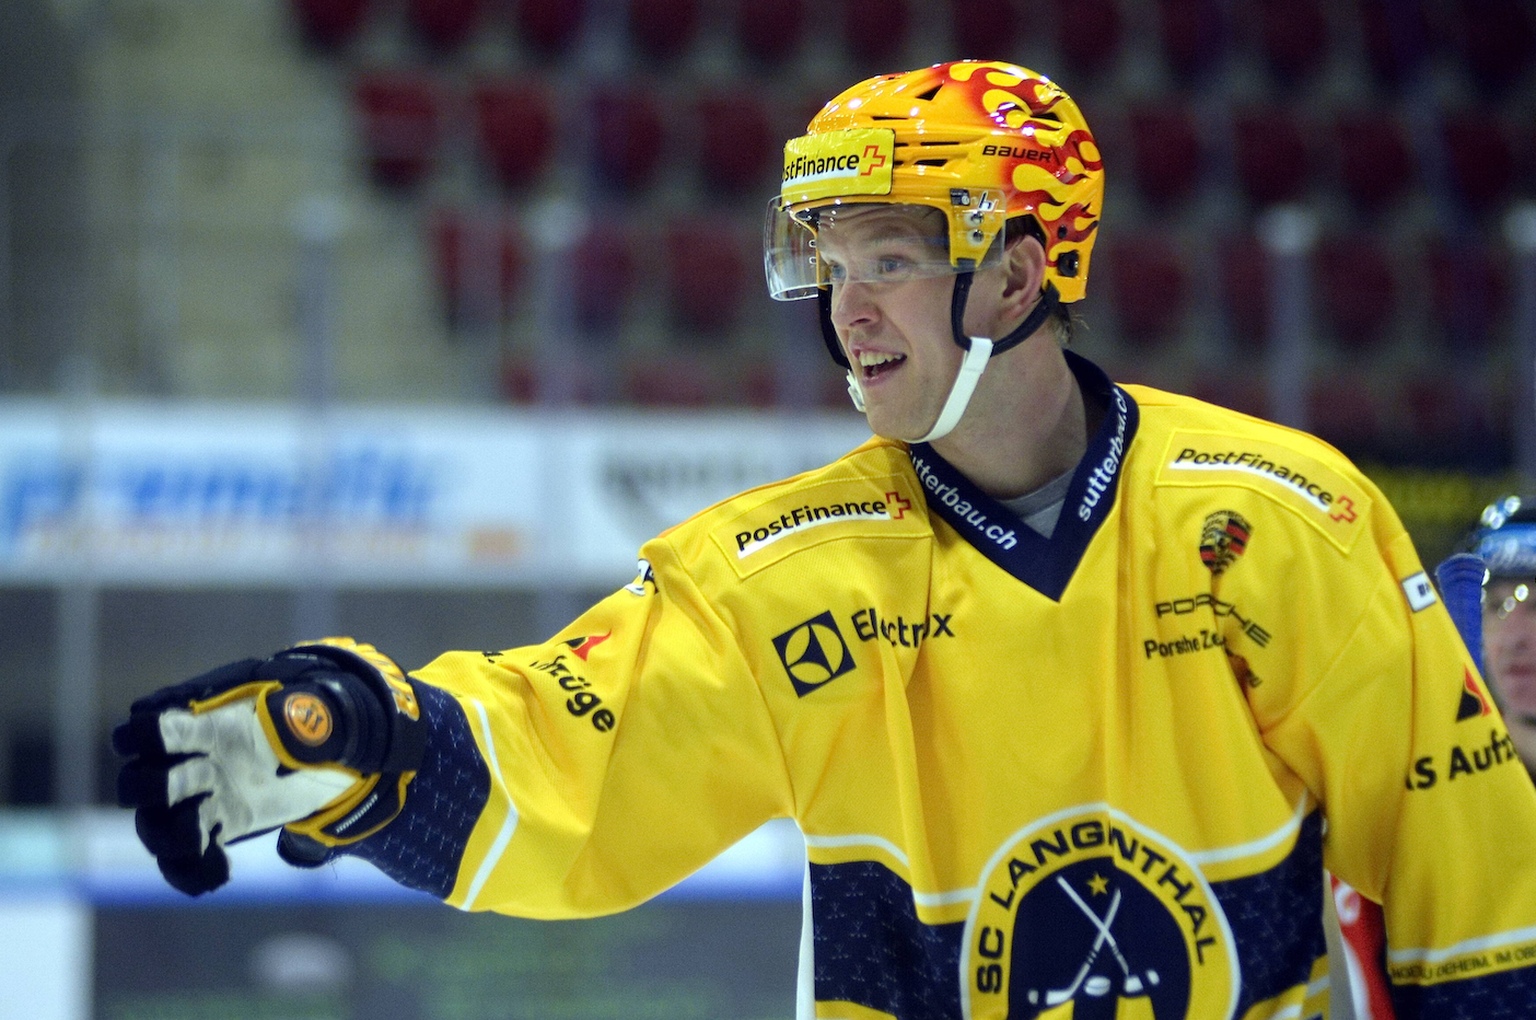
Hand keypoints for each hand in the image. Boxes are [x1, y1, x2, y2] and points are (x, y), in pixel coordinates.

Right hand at [113, 640, 424, 894]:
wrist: (317, 763)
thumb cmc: (306, 731)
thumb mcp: (305, 718)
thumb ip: (297, 719)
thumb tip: (298, 721)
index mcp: (209, 731)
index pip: (158, 730)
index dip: (143, 734)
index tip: (137, 739)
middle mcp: (193, 767)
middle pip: (141, 782)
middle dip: (151, 787)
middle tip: (185, 789)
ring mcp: (200, 802)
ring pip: (155, 826)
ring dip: (168, 838)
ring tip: (198, 842)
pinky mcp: (215, 831)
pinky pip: (183, 861)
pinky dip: (191, 873)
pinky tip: (219, 872)